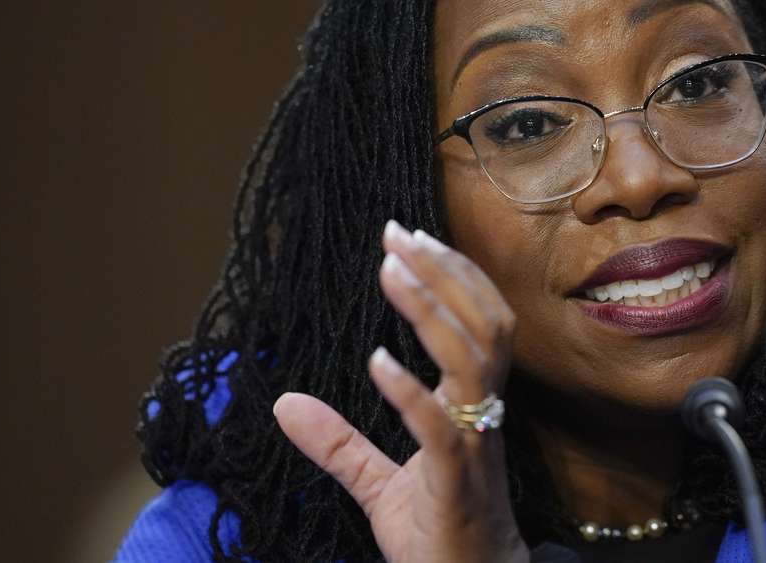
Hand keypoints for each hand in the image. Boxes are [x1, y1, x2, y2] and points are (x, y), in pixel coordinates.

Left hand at [274, 221, 527, 562]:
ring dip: (432, 311)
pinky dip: (409, 391)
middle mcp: (483, 414)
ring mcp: (474, 444)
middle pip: (484, 324)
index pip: (479, 320)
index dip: (450, 276)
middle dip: (445, 273)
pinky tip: (375, 362)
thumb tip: (281, 403)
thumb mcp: (377, 483)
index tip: (407, 237)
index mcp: (472, 406)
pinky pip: (439, 428)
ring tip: (392, 271)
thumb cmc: (437, 532)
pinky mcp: (455, 482)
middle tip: (399, 233)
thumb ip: (336, 441)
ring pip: (473, 361)